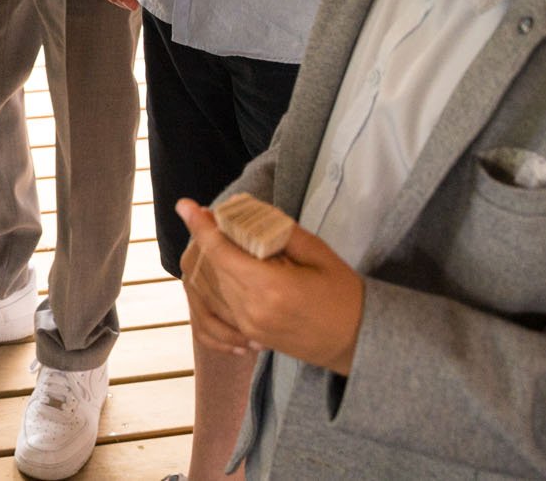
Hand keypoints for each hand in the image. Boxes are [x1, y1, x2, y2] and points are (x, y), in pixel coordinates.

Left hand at [177, 199, 364, 376]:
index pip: (221, 252)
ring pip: (212, 289)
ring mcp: (249, 327)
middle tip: (210, 217)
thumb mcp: (317, 253)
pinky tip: (223, 274)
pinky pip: (220, 310)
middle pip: (213, 268)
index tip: (186, 205)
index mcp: (270, 287)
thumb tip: (245, 210)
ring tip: (218, 241)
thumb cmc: (343, 293)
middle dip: (207, 240)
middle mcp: (252, 310)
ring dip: (210, 263)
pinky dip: (217, 288)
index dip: (200, 227)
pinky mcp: (252, 336)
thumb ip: (279, 231)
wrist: (359, 341)